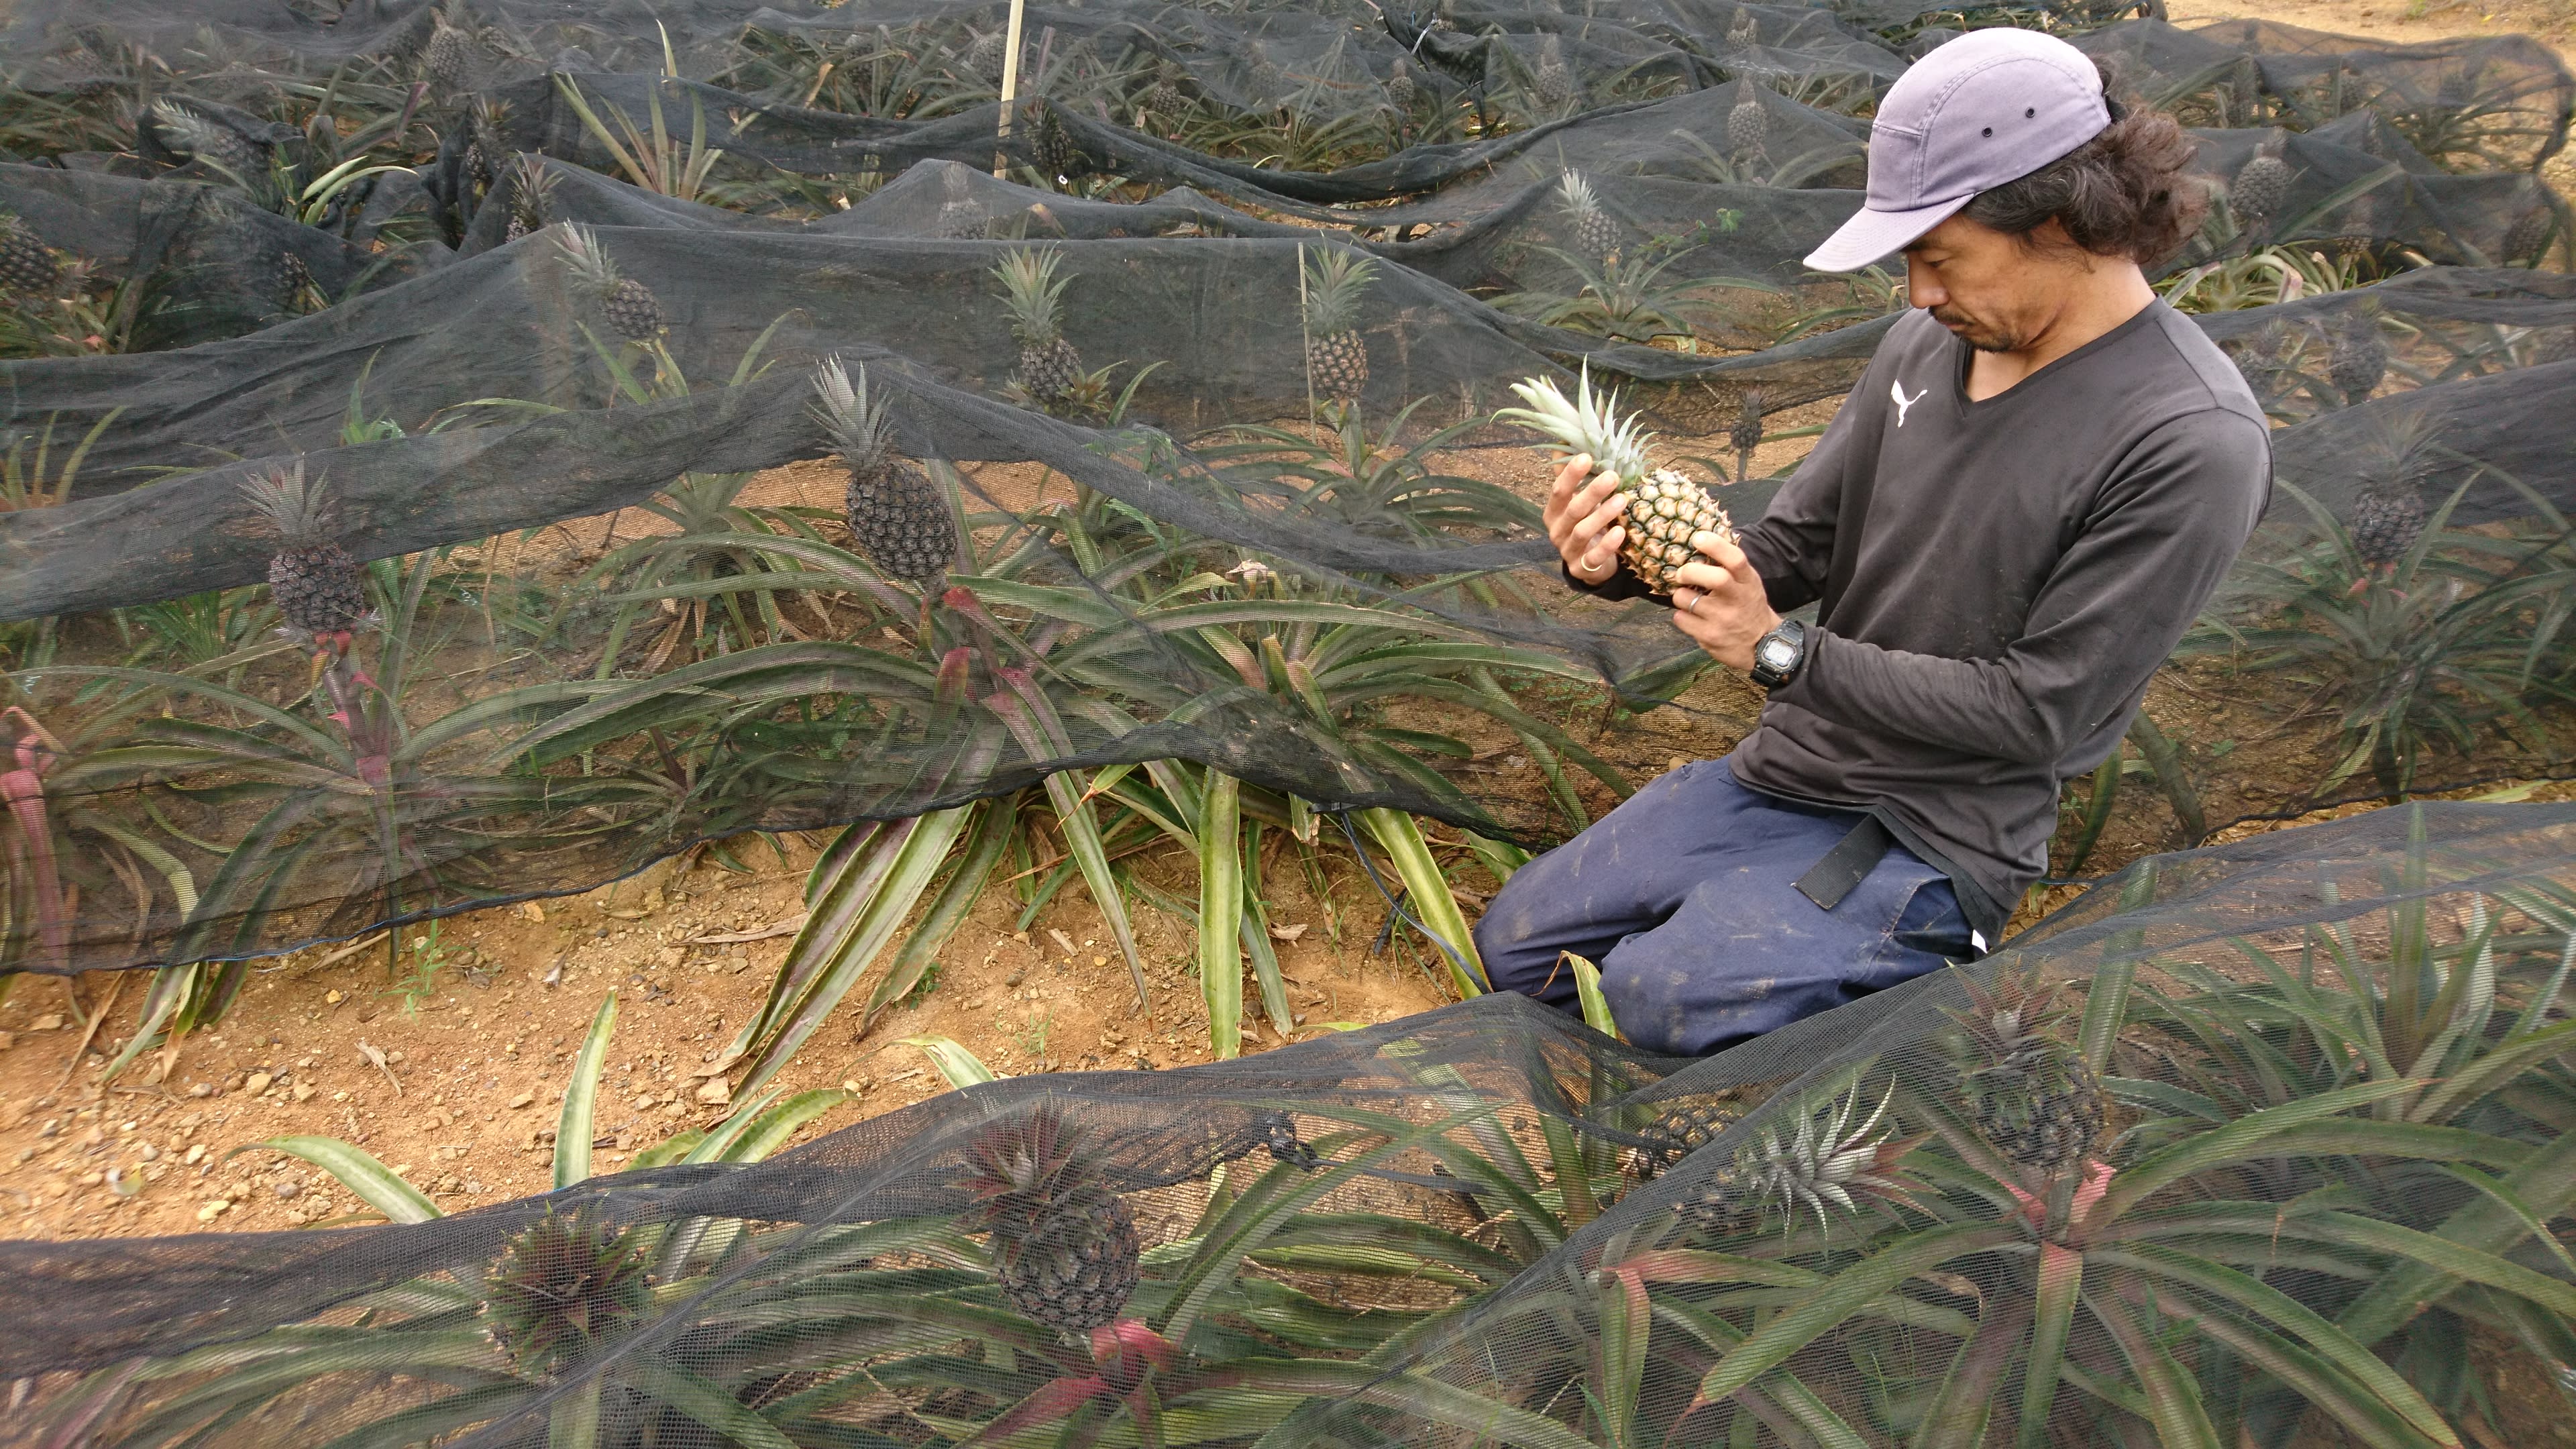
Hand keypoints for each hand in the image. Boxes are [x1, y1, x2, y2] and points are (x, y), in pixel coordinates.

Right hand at [1542, 453, 1626, 586]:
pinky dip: (1608, 545)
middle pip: (1572, 509)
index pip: (1558, 490)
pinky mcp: (1582, 568)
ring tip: (1622, 500)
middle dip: (1592, 492)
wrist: (1589, 565)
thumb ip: (1570, 474)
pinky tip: (1621, 532)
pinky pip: (1594, 557)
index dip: (1571, 474)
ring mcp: (1568, 551)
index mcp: (1553, 512)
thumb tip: (1565, 437)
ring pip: (1583, 532)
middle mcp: (1557, 531)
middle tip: (1612, 475)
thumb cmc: (1585, 524)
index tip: (1587, 457)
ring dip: (1602, 515)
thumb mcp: (1576, 500)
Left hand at [1668, 530, 1780, 671]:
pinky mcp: (1709, 637)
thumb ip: (1731, 567)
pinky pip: (1680, 619)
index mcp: (1748, 582)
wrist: (1761, 646)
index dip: (1716, 545)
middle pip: (1714, 578)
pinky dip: (1680, 615)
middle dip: (1690, 571)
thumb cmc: (1748, 606)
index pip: (1736, 559)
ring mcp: (1723, 620)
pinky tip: (1690, 616)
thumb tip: (1702, 539)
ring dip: (1680, 595)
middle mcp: (1738, 600)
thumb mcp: (1749, 584)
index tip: (1698, 537)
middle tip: (1681, 573)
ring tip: (1688, 598)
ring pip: (1687, 599)